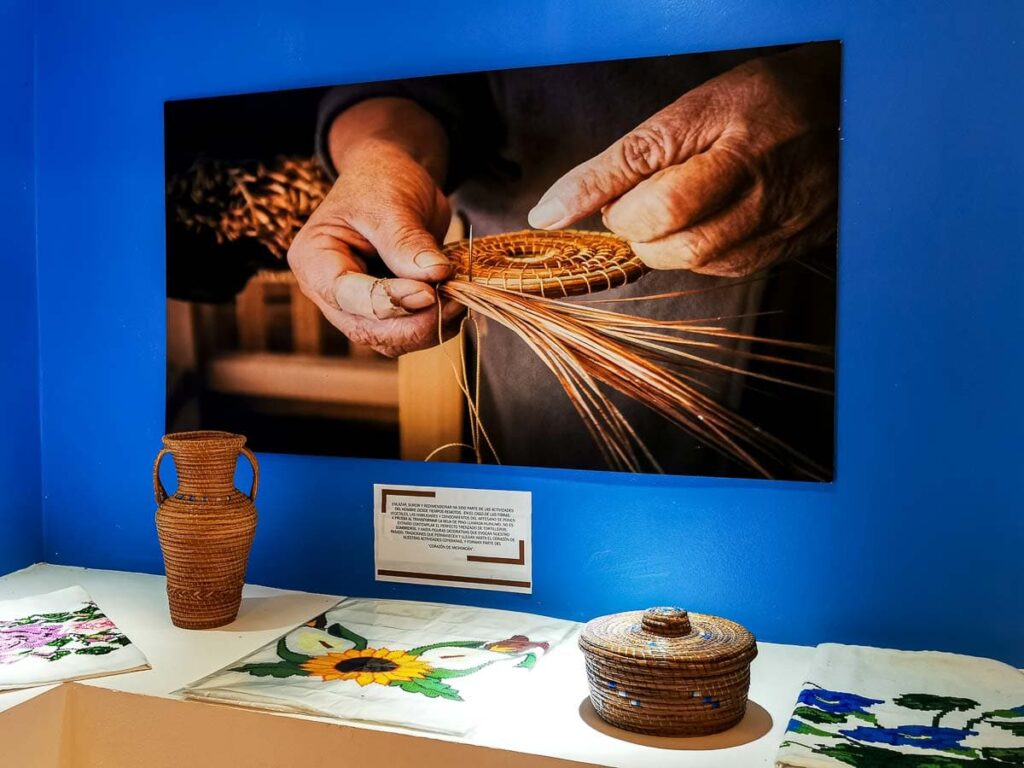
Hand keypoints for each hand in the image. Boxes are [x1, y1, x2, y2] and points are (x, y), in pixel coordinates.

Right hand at [288, 99, 463, 356]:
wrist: (394, 180)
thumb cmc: (381, 182)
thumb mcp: (391, 202)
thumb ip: (408, 242)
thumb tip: (434, 275)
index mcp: (314, 260)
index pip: (346, 294)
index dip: (388, 300)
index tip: (428, 292)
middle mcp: (329, 292)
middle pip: (366, 329)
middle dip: (412, 324)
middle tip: (451, 303)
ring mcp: (357, 308)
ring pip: (389, 339)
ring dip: (428, 329)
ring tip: (457, 300)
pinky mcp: (386, 313)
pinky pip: (408, 333)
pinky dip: (434, 325)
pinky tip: (454, 303)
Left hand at [528, 43, 839, 276]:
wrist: (849, 108)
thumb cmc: (764, 101)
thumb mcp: (690, 111)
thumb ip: (622, 163)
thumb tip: (550, 212)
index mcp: (736, 146)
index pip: (654, 201)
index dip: (608, 207)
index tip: (577, 205)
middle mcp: (763, 193)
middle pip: (675, 242)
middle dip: (634, 229)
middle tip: (633, 203)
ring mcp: (779, 227)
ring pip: (695, 265)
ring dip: (662, 245)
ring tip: (664, 212)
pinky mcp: (785, 249)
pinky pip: (724, 271)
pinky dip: (695, 255)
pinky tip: (697, 225)